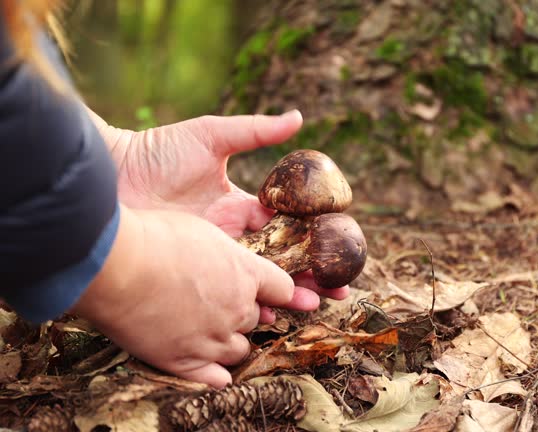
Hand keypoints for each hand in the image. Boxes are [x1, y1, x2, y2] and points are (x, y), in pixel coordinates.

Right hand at [73, 205, 295, 387]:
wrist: (117, 266)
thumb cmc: (155, 238)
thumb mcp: (202, 231)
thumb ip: (225, 253)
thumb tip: (227, 260)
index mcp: (246, 273)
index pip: (282, 289)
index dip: (280, 293)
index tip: (276, 296)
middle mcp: (238, 308)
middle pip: (256, 318)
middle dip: (240, 312)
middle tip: (213, 302)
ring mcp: (213, 337)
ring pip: (239, 349)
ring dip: (228, 341)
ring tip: (203, 330)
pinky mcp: (186, 360)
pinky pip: (216, 378)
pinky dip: (216, 374)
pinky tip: (208, 367)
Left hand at [90, 109, 350, 307]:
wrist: (109, 174)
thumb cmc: (157, 151)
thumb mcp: (212, 136)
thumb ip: (256, 132)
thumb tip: (299, 118)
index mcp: (241, 206)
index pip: (287, 227)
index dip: (315, 240)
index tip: (342, 250)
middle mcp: (231, 235)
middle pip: (280, 259)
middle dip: (310, 276)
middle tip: (339, 291)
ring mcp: (212, 256)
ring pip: (257, 281)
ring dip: (286, 294)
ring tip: (313, 307)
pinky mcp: (192, 272)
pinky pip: (226, 291)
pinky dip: (248, 303)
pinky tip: (270, 315)